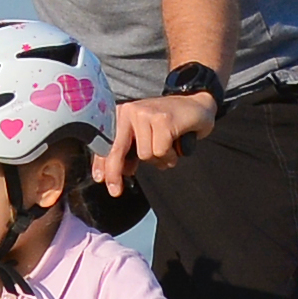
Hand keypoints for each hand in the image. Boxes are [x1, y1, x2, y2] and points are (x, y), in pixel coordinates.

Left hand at [99, 86, 214, 192]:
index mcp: (121, 113)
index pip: (107, 141)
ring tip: (168, 148)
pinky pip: (161, 151)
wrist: (196, 107)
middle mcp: (129, 111)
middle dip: (114, 172)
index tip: (100, 179)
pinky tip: (176, 146)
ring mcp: (145, 114)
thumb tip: (122, 171)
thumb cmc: (170, 123)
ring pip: (144, 154)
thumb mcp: (144, 135)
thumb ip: (131, 150)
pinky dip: (170, 156)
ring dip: (158, 160)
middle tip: (115, 191)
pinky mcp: (163, 120)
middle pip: (117, 148)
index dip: (101, 162)